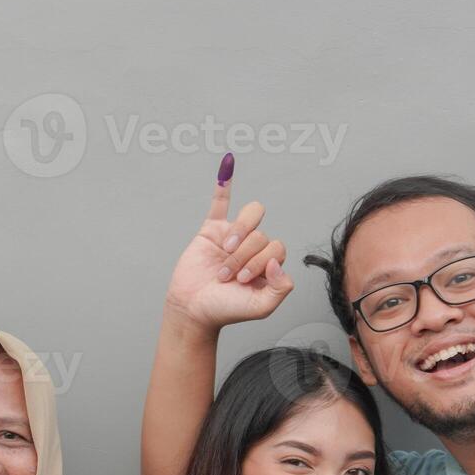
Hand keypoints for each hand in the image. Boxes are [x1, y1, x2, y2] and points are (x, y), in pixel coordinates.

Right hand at [164, 153, 293, 331]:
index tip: (242, 280)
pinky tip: (228, 163)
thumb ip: (281, 288)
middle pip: (261, 235)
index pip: (276, 247)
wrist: (193, 309)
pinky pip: (220, 202)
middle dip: (243, 256)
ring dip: (239, 234)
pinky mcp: (211, 230)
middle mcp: (254, 248)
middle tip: (227, 275)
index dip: (260, 261)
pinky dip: (224, 182)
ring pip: (249, 219)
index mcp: (269, 263)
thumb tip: (277, 261)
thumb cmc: (226, 310)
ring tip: (224, 251)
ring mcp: (233, 236)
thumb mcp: (262, 307)